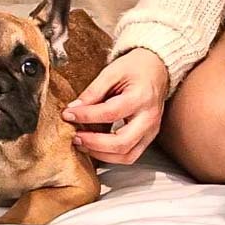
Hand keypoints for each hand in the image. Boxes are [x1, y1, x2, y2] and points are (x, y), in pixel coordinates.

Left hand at [62, 48, 168, 164]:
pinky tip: (94, 146)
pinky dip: (110, 156)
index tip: (68, 114)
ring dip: (100, 154)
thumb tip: (73, 108)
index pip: (109, 113)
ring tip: (81, 143)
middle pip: (121, 143)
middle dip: (93, 143)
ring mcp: (151, 132)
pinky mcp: (148, 138)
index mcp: (140, 98)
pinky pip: (129, 156)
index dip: (85, 116)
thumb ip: (93, 91)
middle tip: (74, 136)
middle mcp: (149, 119)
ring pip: (126, 156)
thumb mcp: (112, 72)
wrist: (157, 70)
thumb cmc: (135, 69)